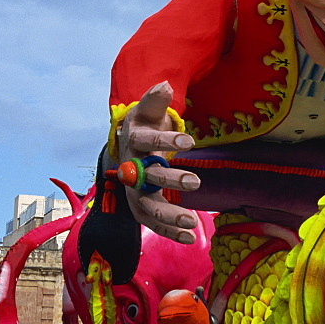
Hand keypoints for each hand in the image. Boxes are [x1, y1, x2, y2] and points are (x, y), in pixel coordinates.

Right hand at [117, 82, 200, 242]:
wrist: (128, 146)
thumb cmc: (143, 126)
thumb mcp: (148, 111)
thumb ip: (156, 100)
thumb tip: (165, 85)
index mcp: (134, 144)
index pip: (148, 143)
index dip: (167, 141)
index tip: (189, 140)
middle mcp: (132, 170)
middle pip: (147, 179)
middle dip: (170, 181)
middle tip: (196, 182)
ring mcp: (136, 191)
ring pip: (148, 207)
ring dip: (168, 216)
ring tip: (192, 222)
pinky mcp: (142, 207)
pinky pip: (154, 223)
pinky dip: (170, 232)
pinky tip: (189, 238)